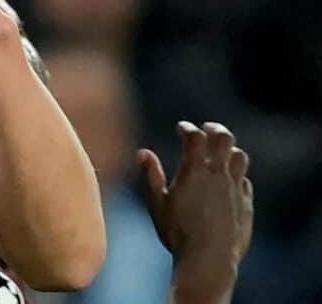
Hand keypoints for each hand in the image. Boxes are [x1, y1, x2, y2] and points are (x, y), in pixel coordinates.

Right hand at [138, 122, 253, 288]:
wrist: (209, 260)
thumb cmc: (178, 233)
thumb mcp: (156, 204)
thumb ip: (150, 175)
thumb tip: (142, 152)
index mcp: (195, 171)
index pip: (195, 136)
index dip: (187, 128)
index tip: (181, 128)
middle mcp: (218, 175)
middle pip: (224, 138)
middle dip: (214, 129)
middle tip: (206, 128)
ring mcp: (235, 189)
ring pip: (239, 156)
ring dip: (229, 150)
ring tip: (219, 153)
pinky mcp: (246, 205)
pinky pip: (244, 181)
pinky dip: (236, 175)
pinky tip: (227, 181)